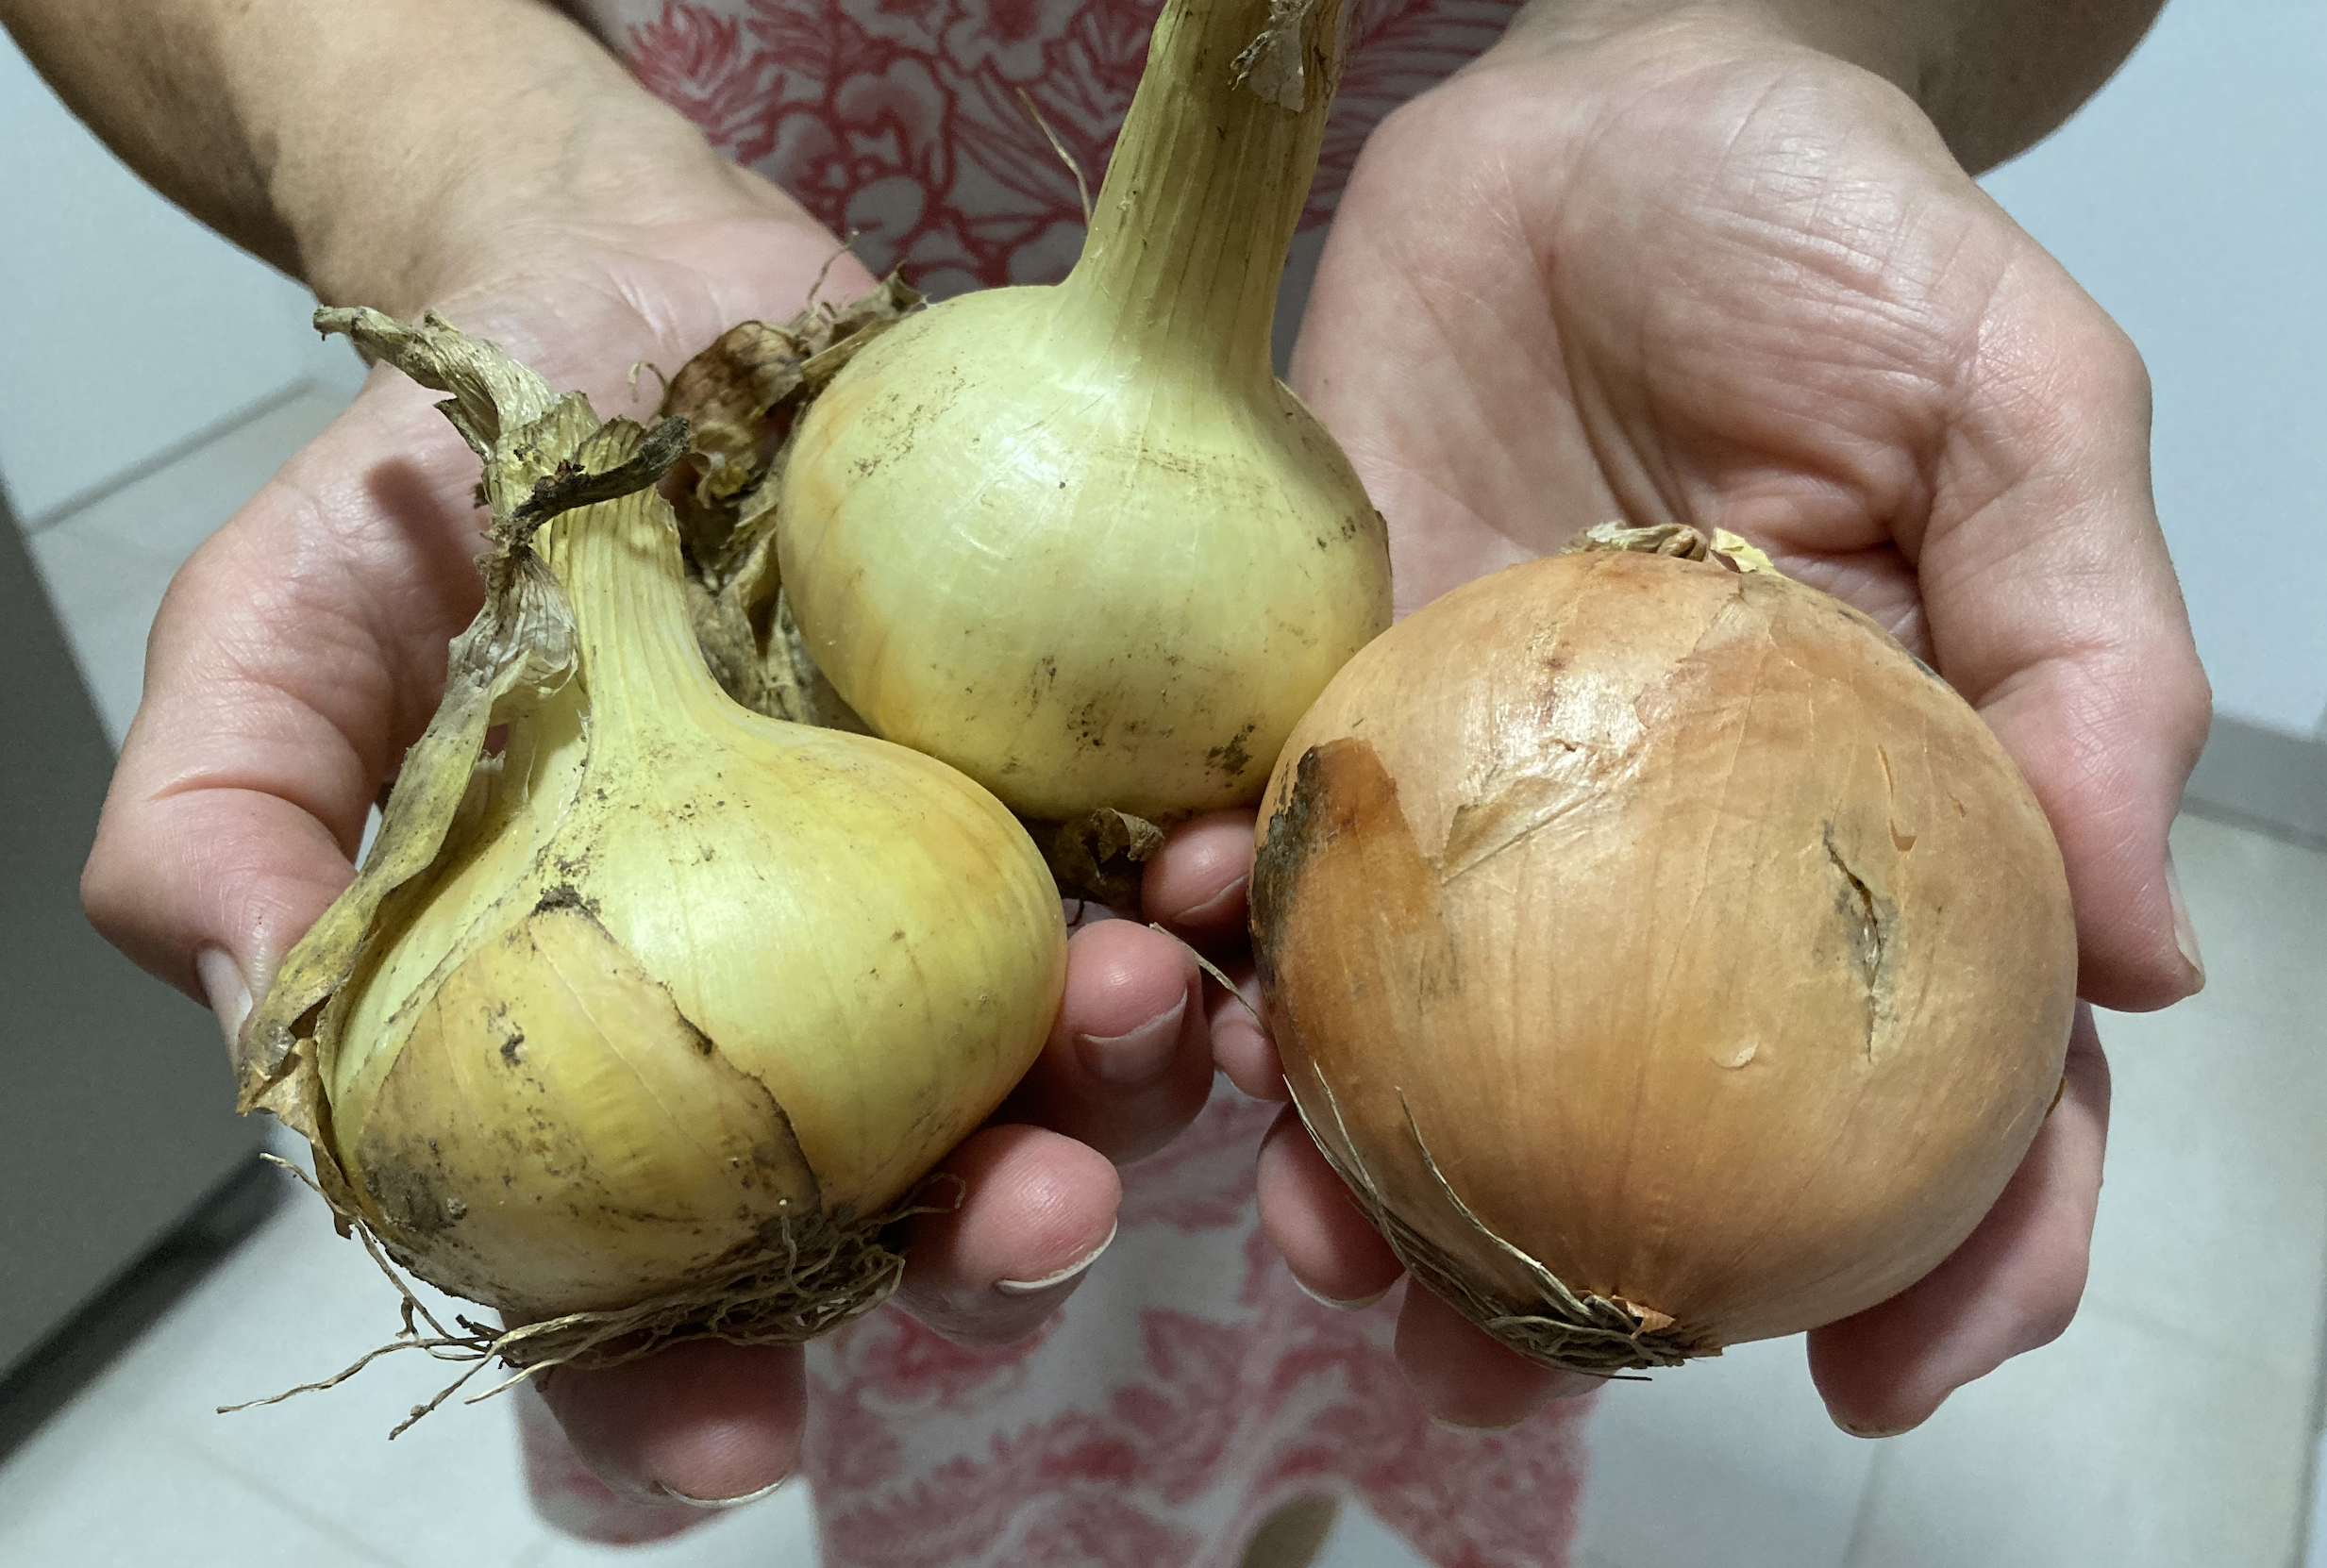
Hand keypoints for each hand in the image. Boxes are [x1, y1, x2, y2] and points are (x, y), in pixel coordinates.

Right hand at [80, 172, 1216, 1505]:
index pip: (629, 1277)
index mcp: (606, 1033)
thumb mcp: (279, 641)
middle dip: (978, 1240)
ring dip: (1123, 1078)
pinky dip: (1194, 894)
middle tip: (1026, 1208)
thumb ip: (231, 836)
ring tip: (1139, 1003)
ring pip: (1059, 1055)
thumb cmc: (445, 480)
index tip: (742, 1442)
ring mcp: (940, 887)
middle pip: (898, 1194)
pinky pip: (1151, 868)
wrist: (617, 282)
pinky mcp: (1056, 767)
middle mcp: (792, 1000)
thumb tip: (263, 1045)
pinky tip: (1201, 867)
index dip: (671, 1396)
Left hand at [1147, 9, 2205, 1433]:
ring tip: (1325, 1237)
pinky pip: (1261, 878)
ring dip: (1368, 1172)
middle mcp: (1661, 851)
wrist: (1583, 116)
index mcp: (1867, 809)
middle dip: (1583, 1281)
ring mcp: (1479, 804)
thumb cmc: (1823, 233)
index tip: (1880, 1381)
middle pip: (1646, 1121)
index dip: (1945, 1251)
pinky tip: (1193, 993)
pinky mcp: (1321, 718)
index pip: (1940, 1079)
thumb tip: (2141, 956)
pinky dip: (1221, 955)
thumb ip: (2086, 655)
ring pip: (1426, 1047)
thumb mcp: (2015, 403)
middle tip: (1513, 1373)